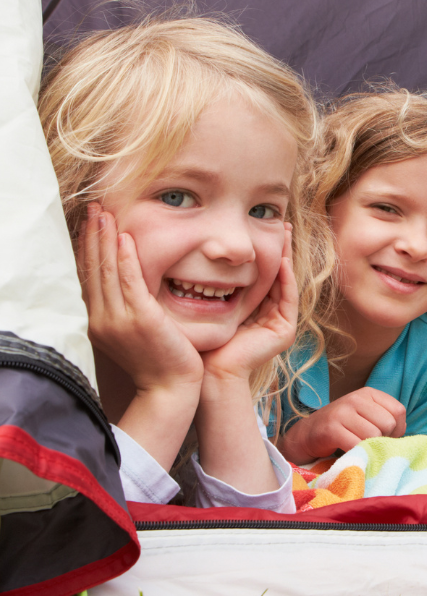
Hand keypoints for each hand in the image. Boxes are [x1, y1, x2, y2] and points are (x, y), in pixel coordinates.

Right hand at [78, 204, 202, 395]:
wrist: (170, 388)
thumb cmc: (159, 359)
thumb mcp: (135, 330)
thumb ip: (126, 307)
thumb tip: (125, 282)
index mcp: (98, 321)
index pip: (89, 277)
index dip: (88, 248)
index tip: (90, 223)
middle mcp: (102, 319)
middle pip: (92, 269)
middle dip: (92, 236)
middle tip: (94, 207)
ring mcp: (119, 320)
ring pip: (106, 271)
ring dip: (104, 239)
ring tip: (104, 213)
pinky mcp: (140, 319)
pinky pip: (129, 283)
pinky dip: (124, 259)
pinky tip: (123, 238)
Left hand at [201, 224, 297, 383]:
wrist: (209, 372)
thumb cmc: (201, 342)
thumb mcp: (206, 305)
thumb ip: (208, 285)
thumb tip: (194, 256)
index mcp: (252, 312)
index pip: (260, 276)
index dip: (263, 252)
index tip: (260, 226)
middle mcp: (269, 317)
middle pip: (277, 276)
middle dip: (279, 249)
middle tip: (280, 223)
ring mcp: (279, 324)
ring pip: (285, 282)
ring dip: (286, 257)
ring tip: (285, 233)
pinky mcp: (284, 330)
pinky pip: (288, 297)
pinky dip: (287, 277)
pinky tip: (282, 259)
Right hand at [277, 387, 406, 462]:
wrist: (307, 435)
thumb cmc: (343, 428)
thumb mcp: (366, 416)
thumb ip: (385, 420)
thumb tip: (403, 436)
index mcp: (368, 393)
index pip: (399, 411)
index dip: (397, 429)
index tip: (384, 437)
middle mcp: (356, 398)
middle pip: (388, 423)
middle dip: (383, 439)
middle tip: (370, 444)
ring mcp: (342, 412)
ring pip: (374, 434)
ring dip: (369, 447)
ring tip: (359, 447)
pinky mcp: (331, 428)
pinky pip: (356, 444)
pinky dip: (357, 453)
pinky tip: (350, 452)